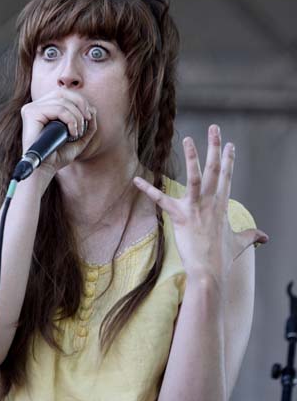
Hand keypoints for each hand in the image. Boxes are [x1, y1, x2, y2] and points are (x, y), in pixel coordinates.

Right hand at [21, 88, 96, 175]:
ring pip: (62, 100)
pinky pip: (58, 108)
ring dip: (77, 116)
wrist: (44, 170)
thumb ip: (88, 126)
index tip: (89, 117)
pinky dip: (70, 119)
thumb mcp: (78, 139)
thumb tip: (93, 109)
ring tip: (78, 132)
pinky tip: (72, 132)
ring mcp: (31, 108)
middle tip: (88, 119)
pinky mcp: (30, 113)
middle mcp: (36, 106)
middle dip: (81, 104)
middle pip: (63, 92)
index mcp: (44, 108)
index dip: (80, 101)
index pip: (64, 94)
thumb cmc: (58, 156)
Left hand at [133, 125, 268, 280]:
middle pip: (214, 169)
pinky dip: (148, 190)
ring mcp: (195, 208)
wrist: (209, 272)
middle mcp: (211, 202)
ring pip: (194, 177)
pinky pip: (161, 200)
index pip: (227, 177)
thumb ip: (251, 235)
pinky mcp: (180, 216)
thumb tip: (265, 237)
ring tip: (189, 138)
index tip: (229, 144)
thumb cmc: (223, 258)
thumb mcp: (240, 243)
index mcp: (223, 205)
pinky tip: (136, 180)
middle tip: (214, 128)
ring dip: (192, 157)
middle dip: (215, 147)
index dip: (229, 159)